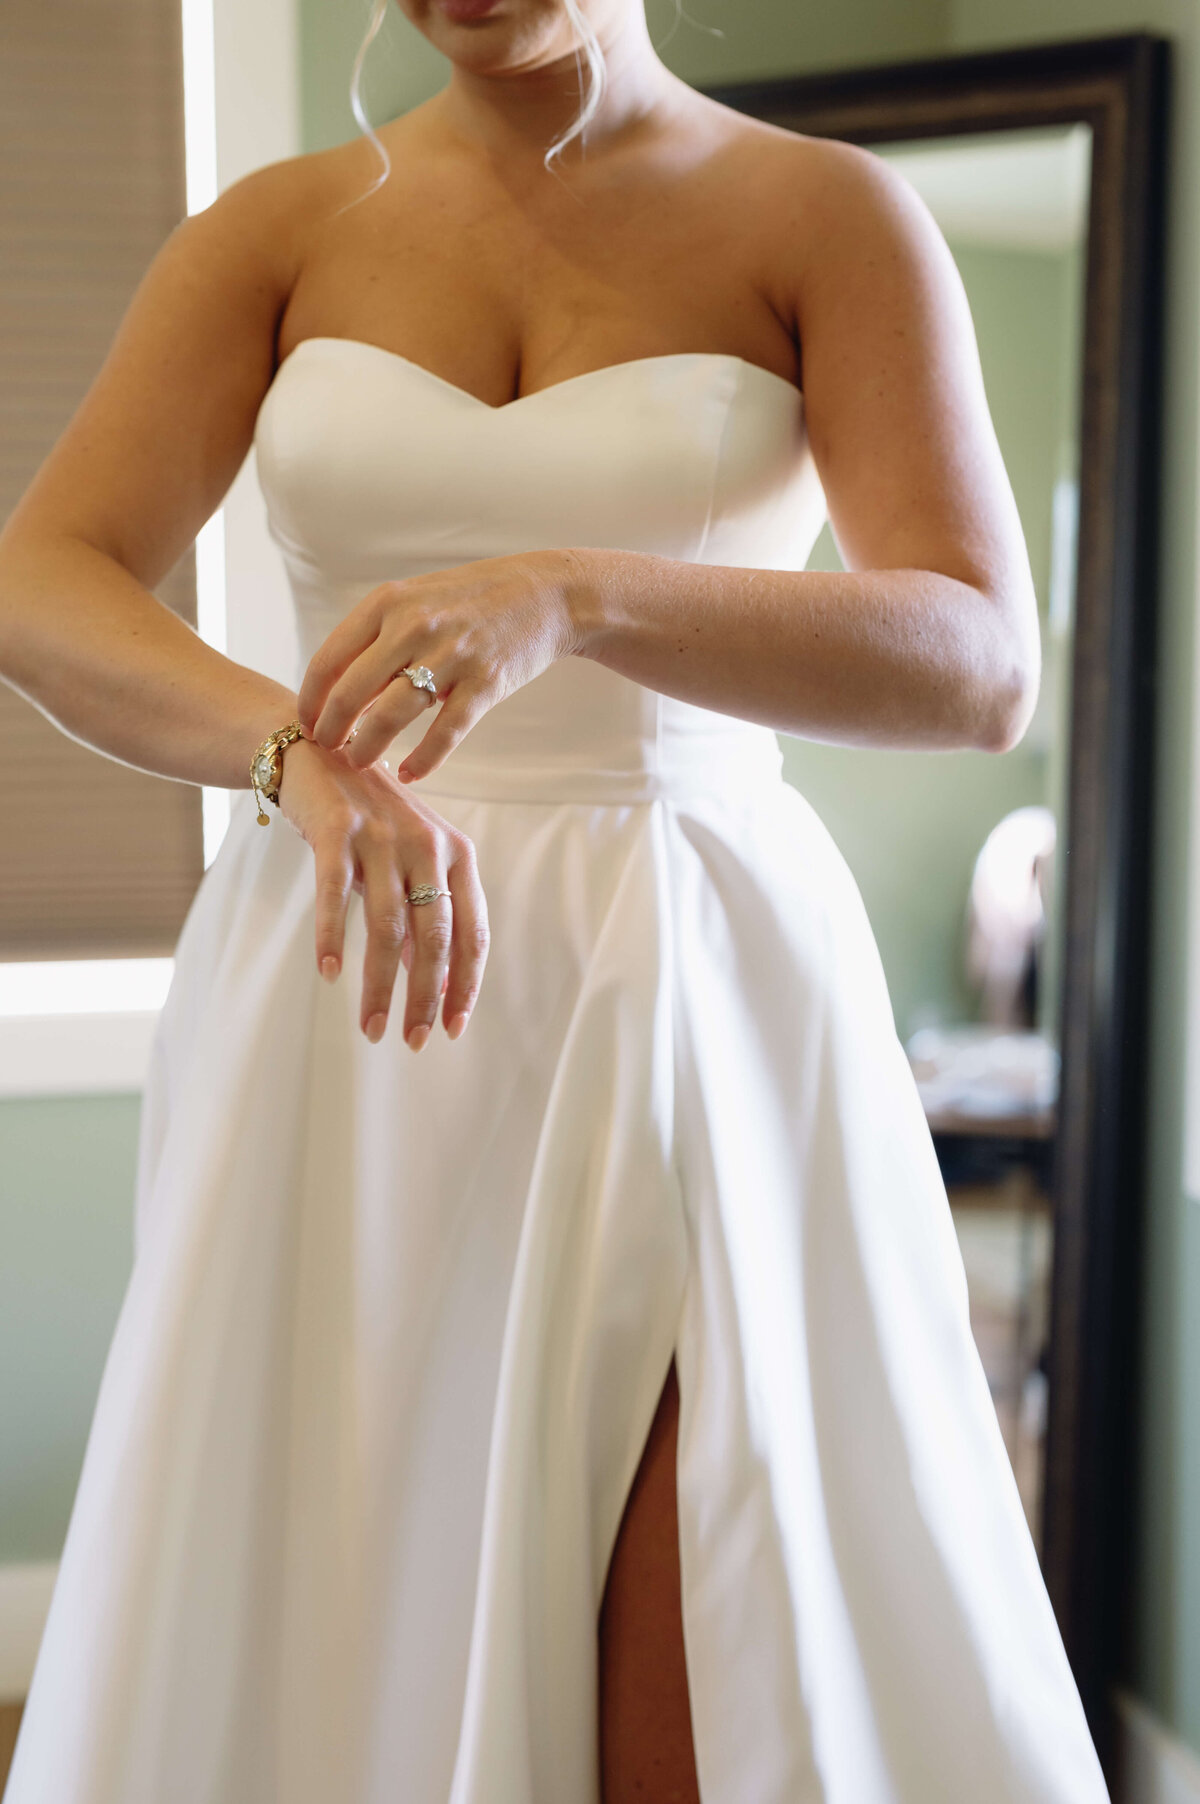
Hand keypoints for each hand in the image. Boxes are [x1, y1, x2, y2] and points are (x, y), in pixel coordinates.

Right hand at [275, 736, 488, 1047]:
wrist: (314, 753)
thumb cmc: (367, 821)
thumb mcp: (408, 863)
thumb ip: (424, 918)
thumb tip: (435, 988)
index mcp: (457, 855)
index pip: (472, 933)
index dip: (465, 985)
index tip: (454, 1029)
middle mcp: (427, 845)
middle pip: (434, 938)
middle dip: (424, 998)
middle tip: (412, 1042)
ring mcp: (382, 836)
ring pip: (387, 928)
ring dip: (380, 985)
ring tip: (371, 1028)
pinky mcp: (336, 830)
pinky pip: (335, 894)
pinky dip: (333, 937)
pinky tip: (330, 974)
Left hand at [296, 548, 586, 783]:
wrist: (544, 594)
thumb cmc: (472, 601)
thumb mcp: (416, 601)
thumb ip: (378, 639)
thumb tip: (339, 693)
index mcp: (387, 603)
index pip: (328, 660)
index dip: (310, 700)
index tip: (305, 724)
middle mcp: (413, 626)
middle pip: (351, 693)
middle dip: (330, 730)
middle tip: (326, 750)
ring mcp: (451, 655)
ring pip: (390, 716)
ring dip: (367, 748)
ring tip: (359, 762)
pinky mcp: (485, 684)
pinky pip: (444, 734)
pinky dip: (423, 761)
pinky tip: (410, 774)